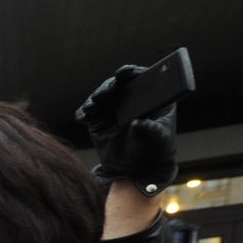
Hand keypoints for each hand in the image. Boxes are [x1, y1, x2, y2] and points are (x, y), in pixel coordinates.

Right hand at [75, 63, 178, 191]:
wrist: (137, 169)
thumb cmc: (154, 150)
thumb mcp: (158, 141)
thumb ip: (150, 131)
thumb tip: (139, 123)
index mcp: (151, 96)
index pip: (142, 77)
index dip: (131, 72)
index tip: (123, 73)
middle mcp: (131, 98)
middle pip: (118, 84)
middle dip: (108, 86)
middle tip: (103, 94)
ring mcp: (114, 108)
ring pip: (102, 95)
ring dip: (95, 98)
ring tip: (92, 106)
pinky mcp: (99, 119)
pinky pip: (89, 111)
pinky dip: (85, 112)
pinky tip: (84, 116)